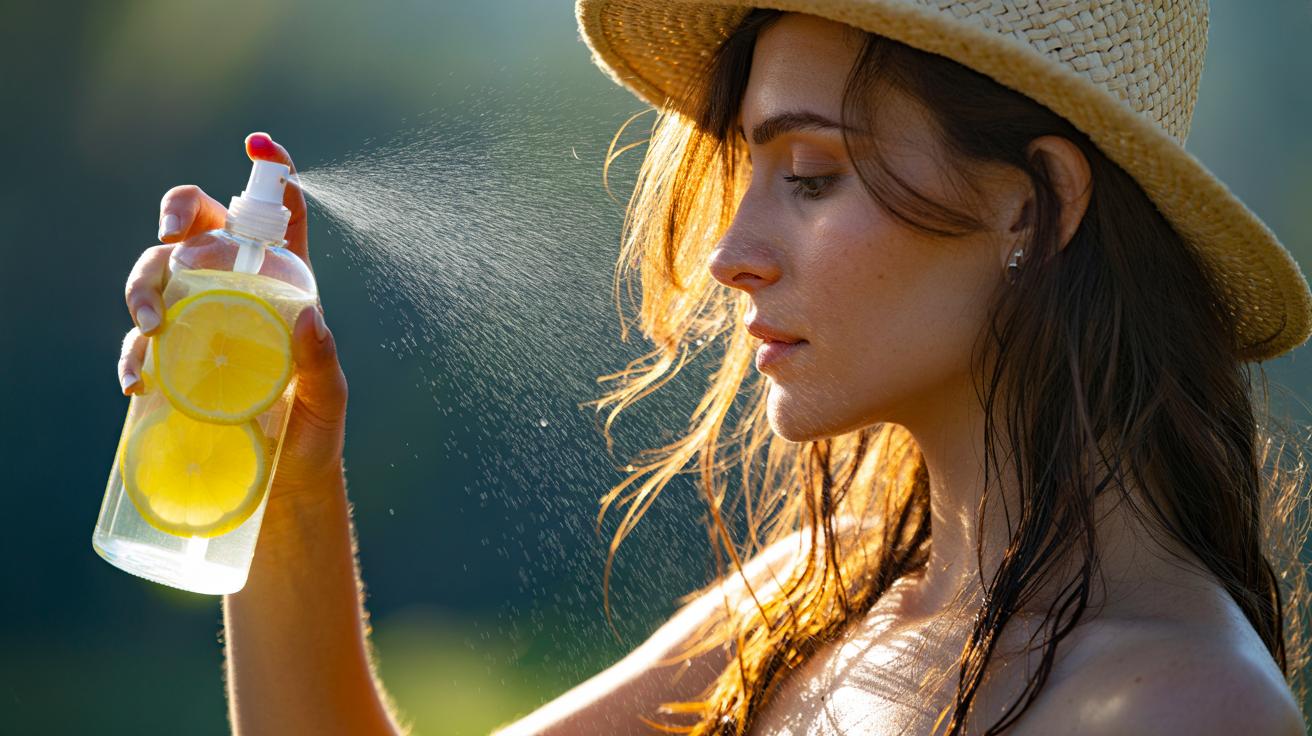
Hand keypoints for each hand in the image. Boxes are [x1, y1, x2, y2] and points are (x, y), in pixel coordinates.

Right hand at [118, 132, 347, 512]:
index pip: (279, 218)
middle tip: (171, 237)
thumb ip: (322, 360)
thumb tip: (310, 315)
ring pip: (157, 274)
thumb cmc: (315, 438)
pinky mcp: (170, 365)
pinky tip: (136, 379)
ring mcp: (198, 326)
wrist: (281, 494)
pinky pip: (138, 343)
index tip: (259, 144)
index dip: (271, 173)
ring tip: (150, 328)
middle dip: (180, 215)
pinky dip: (130, 354)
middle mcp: (238, 296)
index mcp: (286, 288)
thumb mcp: (328, 399)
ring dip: (143, 285)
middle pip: (199, 230)